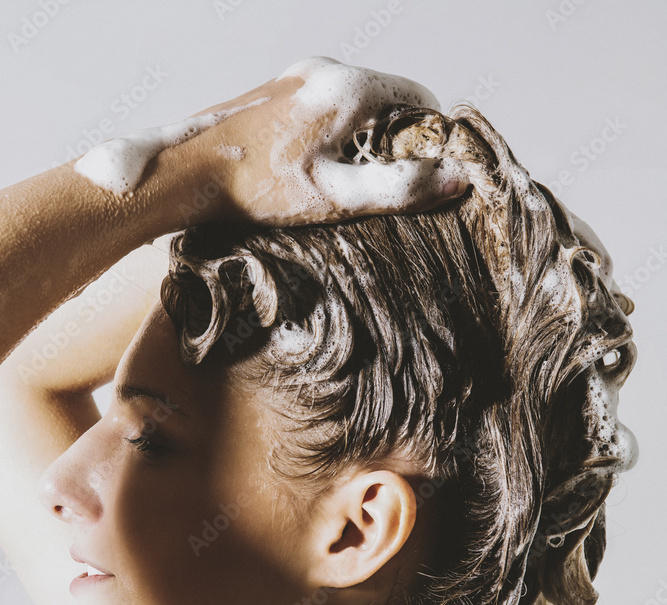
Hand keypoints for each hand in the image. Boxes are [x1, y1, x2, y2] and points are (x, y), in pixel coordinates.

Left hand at [183, 56, 469, 226]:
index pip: (419, 99)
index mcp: (348, 88)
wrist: (186, 172)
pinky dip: (337, 133)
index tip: (426, 173)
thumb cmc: (256, 188)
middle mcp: (325, 71)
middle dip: (398, 140)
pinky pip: (326, 106)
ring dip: (366, 138)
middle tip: (386, 185)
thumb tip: (456, 179)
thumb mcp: (335, 195)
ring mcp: (296, 77)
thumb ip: (398, 188)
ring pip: (356, 103)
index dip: (432, 138)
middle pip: (387, 99)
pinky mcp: (276, 91)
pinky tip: (317, 168)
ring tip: (349, 182)